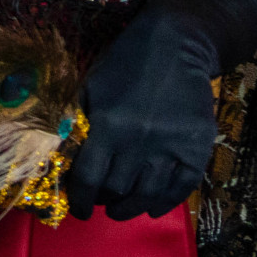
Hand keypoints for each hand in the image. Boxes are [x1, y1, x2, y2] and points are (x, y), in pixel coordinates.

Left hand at [64, 0, 255, 220]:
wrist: (176, 45)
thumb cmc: (124, 64)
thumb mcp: (91, 88)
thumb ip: (77, 123)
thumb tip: (59, 160)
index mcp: (109, 125)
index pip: (89, 178)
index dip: (80, 200)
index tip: (78, 210)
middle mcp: (140, 140)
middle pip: (118, 188)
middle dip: (104, 202)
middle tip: (100, 203)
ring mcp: (172, 146)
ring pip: (149, 194)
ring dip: (131, 208)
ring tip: (121, 211)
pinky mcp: (198, 147)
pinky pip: (183, 186)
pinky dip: (167, 202)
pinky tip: (153, 208)